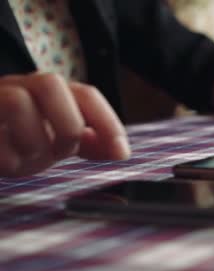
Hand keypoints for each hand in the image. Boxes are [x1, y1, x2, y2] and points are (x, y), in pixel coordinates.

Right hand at [0, 73, 129, 177]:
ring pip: (17, 101)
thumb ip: (89, 143)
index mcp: (48, 93)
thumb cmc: (17, 142)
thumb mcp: (56, 143)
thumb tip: (120, 152)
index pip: (86, 94)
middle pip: (52, 84)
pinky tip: (6, 162)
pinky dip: (6, 157)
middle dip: (66, 125)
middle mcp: (19, 87)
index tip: (121, 154)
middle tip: (59, 152)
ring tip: (25, 157)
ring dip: (32, 142)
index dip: (108, 122)